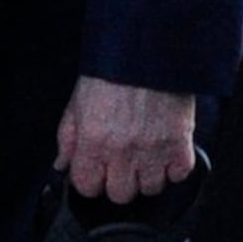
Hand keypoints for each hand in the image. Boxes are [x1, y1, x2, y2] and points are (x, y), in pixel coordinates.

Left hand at [56, 76, 198, 205]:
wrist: (148, 46)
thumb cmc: (112, 70)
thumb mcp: (77, 102)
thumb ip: (68, 138)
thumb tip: (63, 164)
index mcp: (92, 141)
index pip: (87, 188)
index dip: (92, 180)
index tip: (98, 171)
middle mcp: (122, 151)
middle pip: (120, 195)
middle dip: (120, 181)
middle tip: (124, 162)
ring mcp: (153, 150)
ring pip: (151, 189)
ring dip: (149, 175)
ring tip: (147, 154)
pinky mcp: (180, 143)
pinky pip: (179, 175)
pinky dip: (174, 167)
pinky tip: (166, 150)